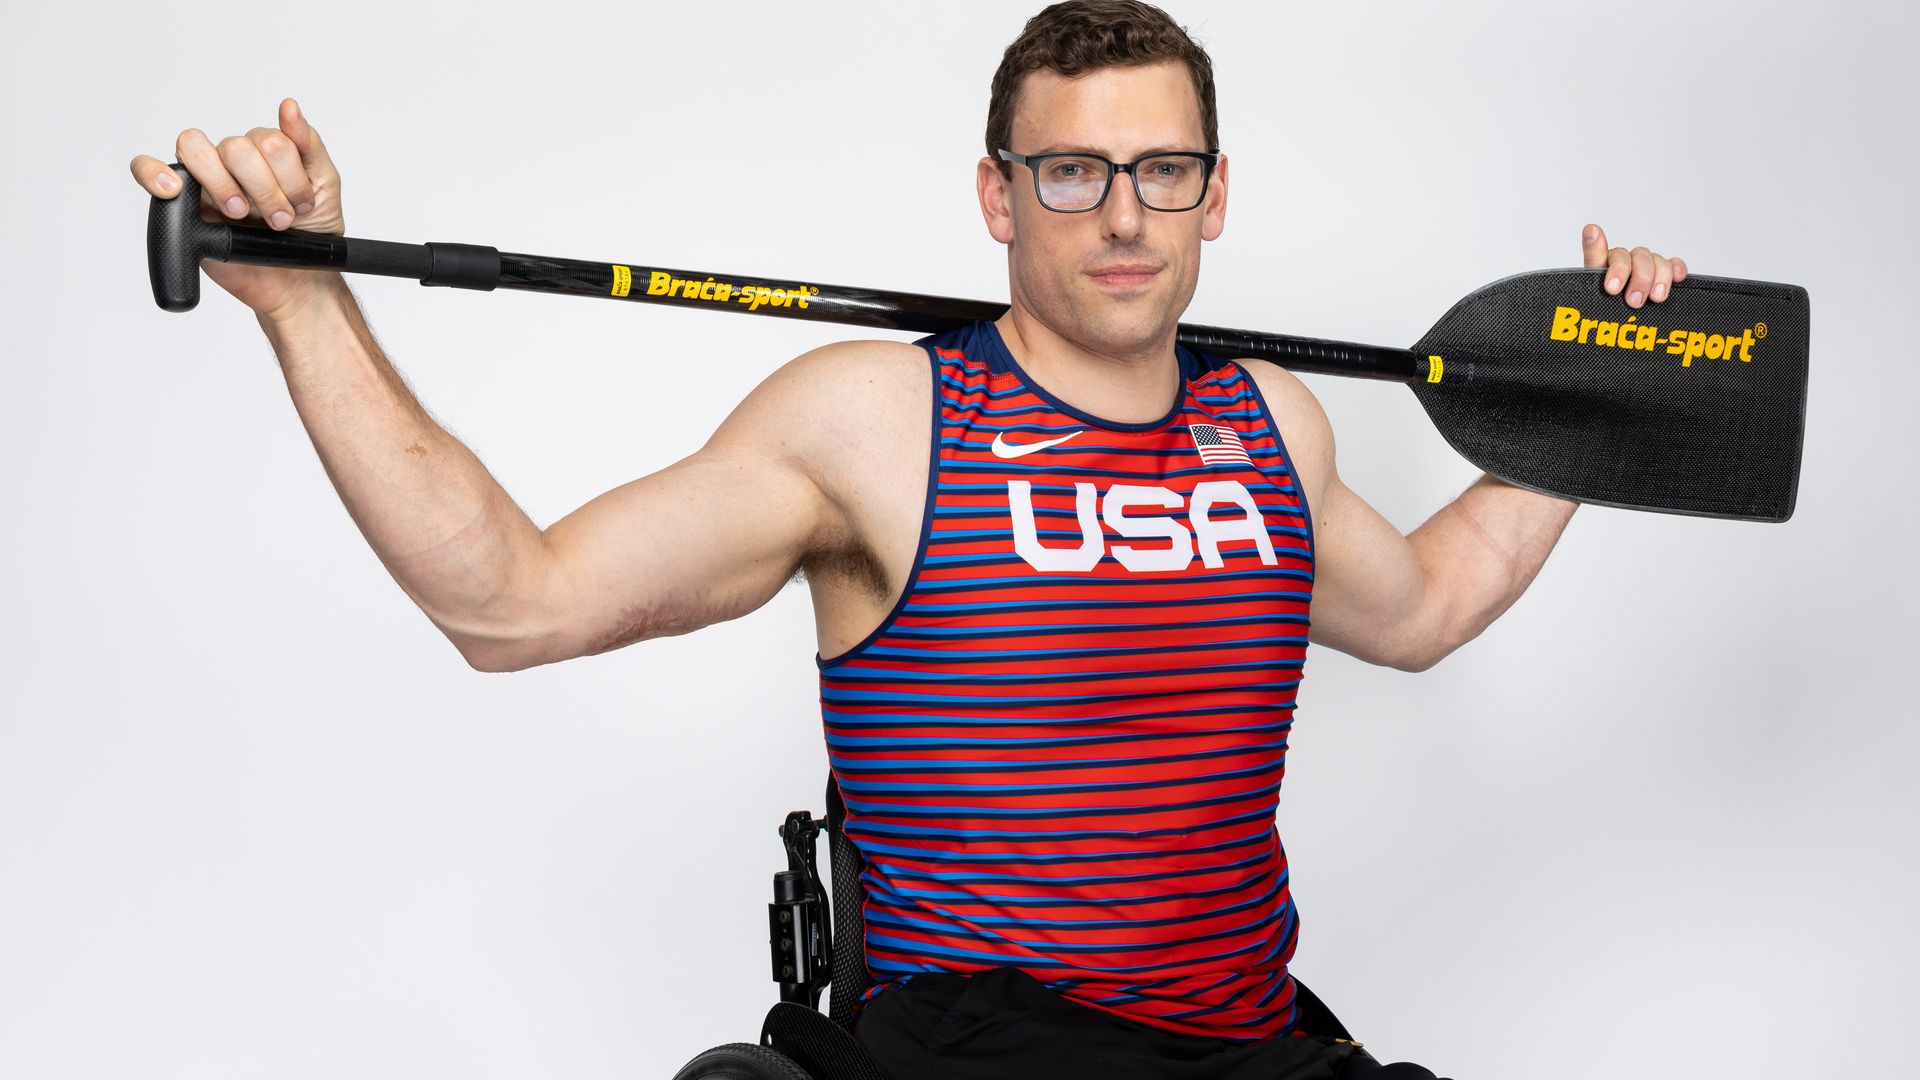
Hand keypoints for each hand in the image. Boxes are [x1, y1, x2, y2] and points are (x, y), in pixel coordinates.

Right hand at [129, 97, 343, 320]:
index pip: (267, 139)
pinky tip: (171, 186)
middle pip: (235, 147)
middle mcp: (232, 161)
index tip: (303, 206)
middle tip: (278, 220)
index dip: (288, 175)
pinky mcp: (182, 203)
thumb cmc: (310, 233)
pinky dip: (152, 172)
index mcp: (264, 151)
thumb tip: (290, 106)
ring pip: (195, 150)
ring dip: (224, 185)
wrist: (296, 281)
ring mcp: (205, 180)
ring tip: (241, 215)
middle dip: (264, 188)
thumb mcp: (325, 185)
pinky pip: (147, 170)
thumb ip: (308, 144)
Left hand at [1580, 223, 1686, 308]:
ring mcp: (1646, 269)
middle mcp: (1627, 264)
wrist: (1618, 333)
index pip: (1613, 255)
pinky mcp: (1664, 278)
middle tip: (1634, 301)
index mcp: (1605, 266)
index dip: (1617, 268)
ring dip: (1659, 278)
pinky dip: (1677, 269)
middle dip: (1640, 279)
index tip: (1612, 288)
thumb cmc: (1603, 311)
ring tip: (1656, 298)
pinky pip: (1674, 265)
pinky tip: (1677, 278)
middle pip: (1639, 257)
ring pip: (1657, 260)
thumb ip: (1593, 261)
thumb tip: (1590, 228)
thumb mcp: (1592, 294)